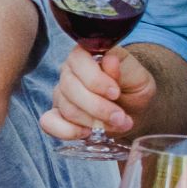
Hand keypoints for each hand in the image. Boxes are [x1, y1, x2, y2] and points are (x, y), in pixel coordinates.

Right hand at [41, 44, 155, 141]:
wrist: (134, 109)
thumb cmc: (133, 88)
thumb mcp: (136, 76)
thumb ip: (123, 68)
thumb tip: (109, 60)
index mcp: (85, 54)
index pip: (78, 61)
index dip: (96, 80)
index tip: (116, 93)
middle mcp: (68, 72)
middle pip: (71, 89)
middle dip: (98, 107)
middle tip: (120, 117)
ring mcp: (60, 93)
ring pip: (67, 109)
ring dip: (93, 122)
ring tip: (116, 124)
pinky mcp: (57, 114)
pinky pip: (49, 123)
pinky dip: (68, 131)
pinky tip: (87, 133)